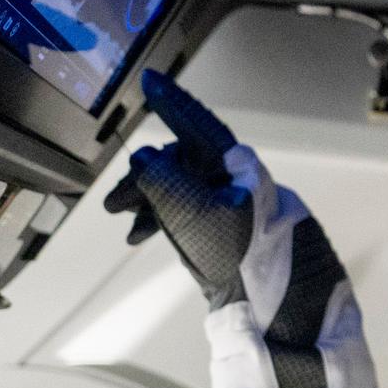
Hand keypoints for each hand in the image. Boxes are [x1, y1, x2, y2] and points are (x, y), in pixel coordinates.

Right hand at [103, 70, 253, 307]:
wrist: (272, 305)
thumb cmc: (239, 255)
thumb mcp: (192, 215)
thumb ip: (163, 180)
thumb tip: (146, 158)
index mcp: (233, 166)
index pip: (197, 123)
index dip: (172, 102)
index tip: (150, 82)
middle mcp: (232, 177)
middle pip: (179, 160)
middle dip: (143, 177)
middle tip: (114, 202)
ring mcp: (229, 201)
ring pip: (178, 185)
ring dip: (146, 199)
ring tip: (124, 222)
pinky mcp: (224, 224)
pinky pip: (184, 208)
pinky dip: (160, 216)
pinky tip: (139, 234)